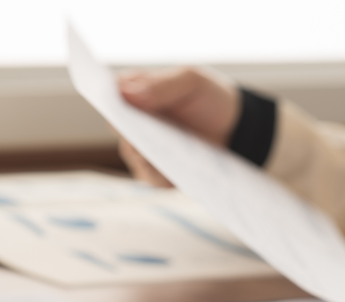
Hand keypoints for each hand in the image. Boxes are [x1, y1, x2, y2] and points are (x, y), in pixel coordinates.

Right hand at [117, 67, 240, 186]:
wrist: (233, 126)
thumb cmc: (207, 97)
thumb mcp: (190, 81)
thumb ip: (160, 85)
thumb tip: (125, 94)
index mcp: (135, 91)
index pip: (112, 97)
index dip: (111, 104)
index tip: (117, 111)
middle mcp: (134, 121)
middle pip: (120, 130)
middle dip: (130, 133)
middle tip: (141, 137)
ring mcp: (144, 147)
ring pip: (133, 156)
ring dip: (146, 157)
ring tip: (163, 155)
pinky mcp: (158, 170)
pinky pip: (152, 177)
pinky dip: (162, 176)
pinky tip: (175, 173)